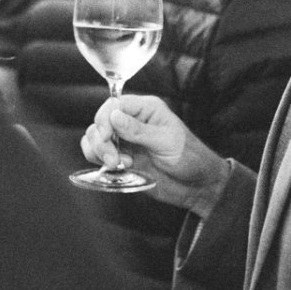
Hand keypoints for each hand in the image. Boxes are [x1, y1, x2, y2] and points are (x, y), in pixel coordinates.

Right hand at [82, 94, 229, 216]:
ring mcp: (125, 140)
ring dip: (100, 152)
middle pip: (101, 121)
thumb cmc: (190, 158)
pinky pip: (97, 153)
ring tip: (119, 164)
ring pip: (95, 137)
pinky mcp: (121, 158)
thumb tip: (114, 117)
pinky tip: (117, 168)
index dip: (105, 119)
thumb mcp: (166, 141)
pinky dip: (99, 160)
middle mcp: (132, 121)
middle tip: (115, 159)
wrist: (196, 185)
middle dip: (102, 141)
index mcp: (146, 109)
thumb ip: (138, 130)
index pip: (114, 104)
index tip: (106, 137)